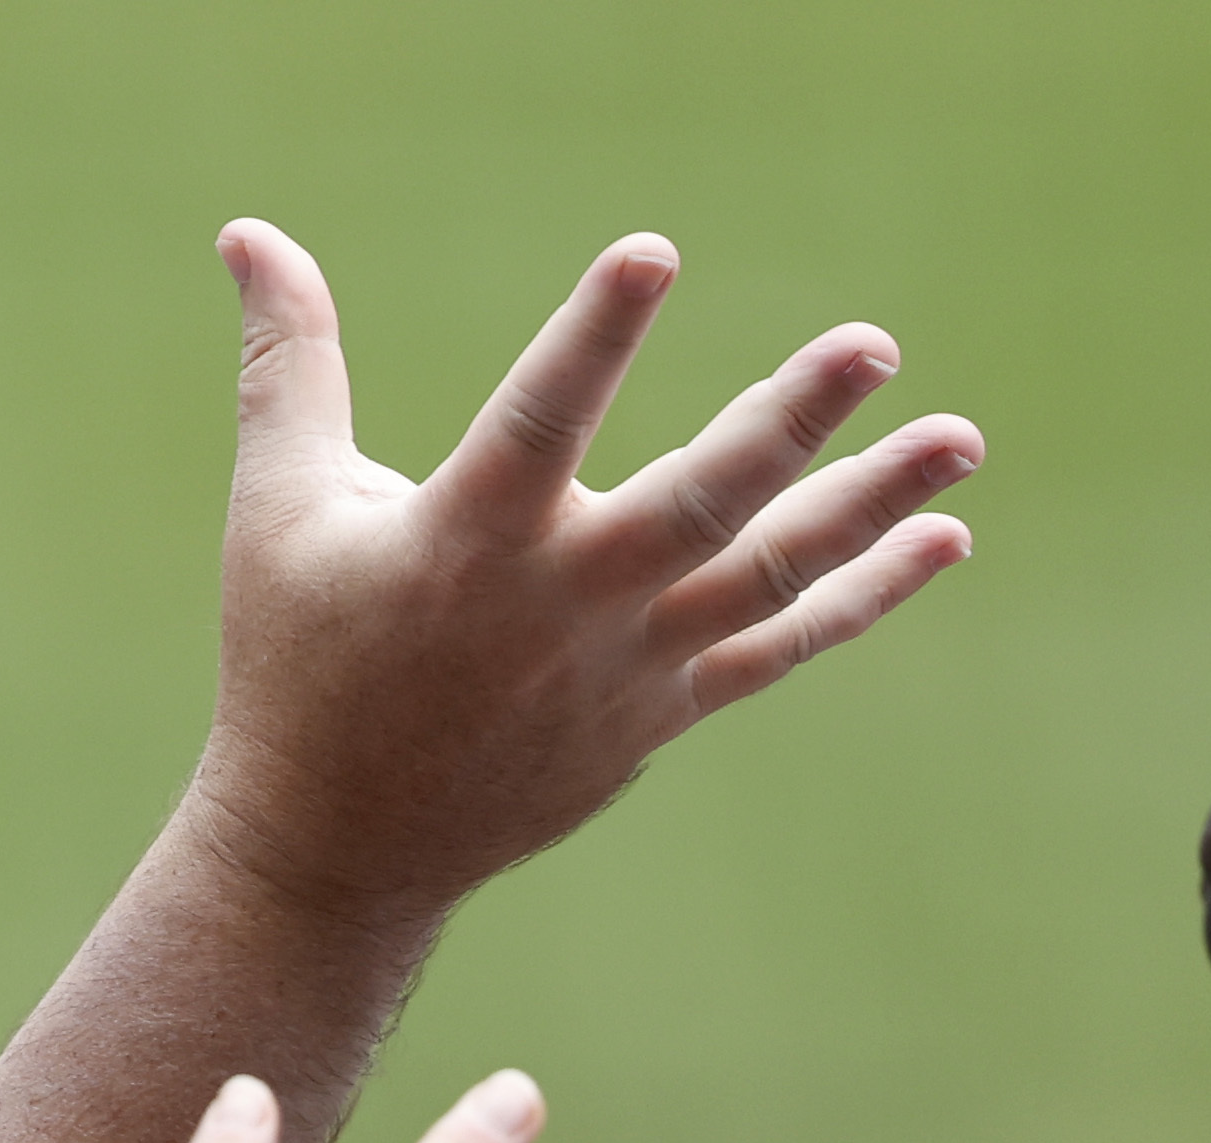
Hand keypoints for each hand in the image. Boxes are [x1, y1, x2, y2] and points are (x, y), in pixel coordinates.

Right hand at [181, 223, 983, 932]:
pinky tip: (942, 540)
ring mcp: (630, 667)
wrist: (344, 846)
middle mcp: (565, 605)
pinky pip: (783, 647)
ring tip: (961, 440)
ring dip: (870, 506)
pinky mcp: (664, 711)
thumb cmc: (301, 659)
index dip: (594, 338)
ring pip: (770, 577)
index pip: (539, 421)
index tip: (653, 252)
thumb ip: (290, 365)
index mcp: (466, 542)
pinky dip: (866, 597)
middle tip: (875, 345)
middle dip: (790, 423)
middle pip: (698, 503)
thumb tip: (249, 229)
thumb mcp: (279, 505)